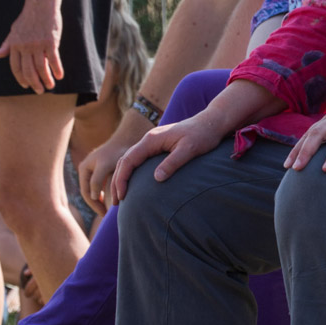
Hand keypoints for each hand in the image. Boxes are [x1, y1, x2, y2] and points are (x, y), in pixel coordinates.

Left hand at [0, 2, 62, 91]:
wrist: (41, 3)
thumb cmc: (28, 17)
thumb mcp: (14, 30)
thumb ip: (7, 44)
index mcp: (15, 45)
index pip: (15, 67)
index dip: (20, 78)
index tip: (26, 86)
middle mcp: (25, 46)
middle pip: (28, 71)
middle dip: (34, 83)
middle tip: (39, 91)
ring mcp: (38, 45)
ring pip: (41, 68)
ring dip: (46, 79)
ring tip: (50, 86)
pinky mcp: (50, 42)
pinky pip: (54, 59)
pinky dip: (57, 69)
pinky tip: (59, 76)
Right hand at [79, 115, 147, 216]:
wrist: (126, 138)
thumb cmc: (121, 152)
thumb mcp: (109, 167)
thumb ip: (100, 181)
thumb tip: (94, 197)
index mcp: (86, 168)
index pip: (89, 192)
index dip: (97, 204)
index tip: (106, 213)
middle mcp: (85, 168)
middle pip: (87, 193)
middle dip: (96, 205)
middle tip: (105, 215)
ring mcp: (89, 168)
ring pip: (90, 191)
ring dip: (97, 202)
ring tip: (106, 212)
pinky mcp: (95, 170)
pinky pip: (95, 187)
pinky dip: (100, 195)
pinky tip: (109, 202)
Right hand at [110, 113, 224, 202]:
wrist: (210, 122)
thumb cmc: (202, 135)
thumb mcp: (189, 149)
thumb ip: (173, 163)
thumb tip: (157, 179)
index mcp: (152, 140)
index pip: (129, 160)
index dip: (122, 178)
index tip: (121, 196)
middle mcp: (148, 139)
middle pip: (125, 161)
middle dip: (118, 181)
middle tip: (115, 202)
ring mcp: (152, 142)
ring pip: (130, 160)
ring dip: (122, 177)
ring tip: (120, 196)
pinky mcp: (157, 146)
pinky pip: (139, 160)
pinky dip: (131, 172)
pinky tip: (133, 185)